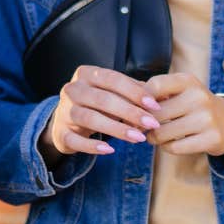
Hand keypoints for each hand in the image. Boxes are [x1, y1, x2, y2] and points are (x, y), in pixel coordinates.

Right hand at [42, 66, 161, 158]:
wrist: (65, 122)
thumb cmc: (97, 104)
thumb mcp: (113, 93)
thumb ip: (134, 92)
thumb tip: (162, 97)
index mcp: (86, 74)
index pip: (113, 79)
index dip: (134, 92)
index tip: (154, 105)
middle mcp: (72, 89)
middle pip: (103, 99)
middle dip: (131, 112)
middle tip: (152, 124)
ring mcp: (63, 111)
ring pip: (91, 119)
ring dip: (117, 129)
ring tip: (138, 138)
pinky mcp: (60, 133)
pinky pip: (76, 140)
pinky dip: (93, 146)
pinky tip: (110, 150)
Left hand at [143, 72, 223, 156]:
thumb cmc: (191, 105)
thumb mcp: (177, 91)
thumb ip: (152, 93)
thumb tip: (124, 102)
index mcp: (188, 80)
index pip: (154, 85)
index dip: (139, 100)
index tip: (135, 110)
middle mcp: (199, 96)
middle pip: (155, 114)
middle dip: (145, 124)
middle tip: (144, 127)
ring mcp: (207, 118)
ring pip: (162, 133)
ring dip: (154, 138)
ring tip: (157, 135)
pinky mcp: (212, 138)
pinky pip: (174, 147)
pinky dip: (167, 147)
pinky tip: (171, 142)